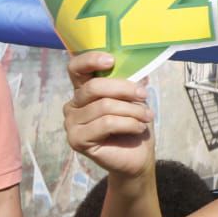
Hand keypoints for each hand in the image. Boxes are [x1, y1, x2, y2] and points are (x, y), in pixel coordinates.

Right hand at [62, 52, 153, 177]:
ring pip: (104, 106)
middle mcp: (73, 105)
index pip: (75, 68)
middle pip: (94, 87)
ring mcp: (71, 123)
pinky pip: (106, 123)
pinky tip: (138, 128)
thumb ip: (132, 81)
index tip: (111, 60)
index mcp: (84, 90)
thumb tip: (140, 64)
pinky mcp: (76, 140)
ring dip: (132, 110)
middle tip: (144, 96)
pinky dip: (128, 123)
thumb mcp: (135, 98)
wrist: (138, 155)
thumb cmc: (135, 123)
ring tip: (146, 117)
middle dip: (125, 89)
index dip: (89, 60)